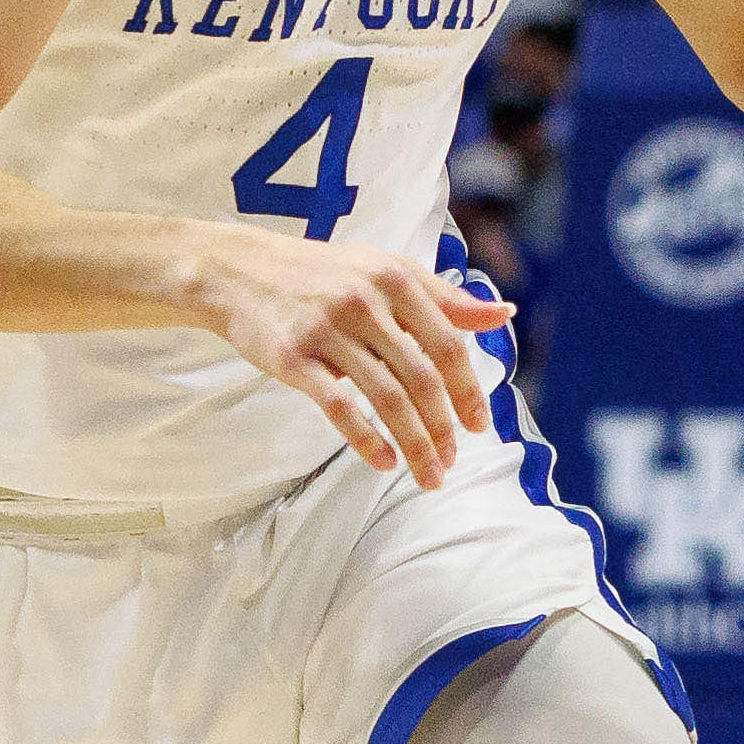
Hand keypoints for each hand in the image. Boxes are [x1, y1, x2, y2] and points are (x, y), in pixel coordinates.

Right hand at [183, 226, 512, 484]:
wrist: (239, 270)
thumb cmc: (320, 273)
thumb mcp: (385, 271)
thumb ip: (445, 297)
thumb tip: (504, 315)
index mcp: (395, 279)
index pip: (448, 345)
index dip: (469, 390)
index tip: (480, 426)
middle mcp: (366, 302)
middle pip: (422, 377)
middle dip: (443, 427)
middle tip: (452, 461)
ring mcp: (329, 329)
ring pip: (387, 397)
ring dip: (414, 444)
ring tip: (427, 474)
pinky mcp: (294, 356)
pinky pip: (339, 406)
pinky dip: (366, 438)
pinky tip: (383, 462)